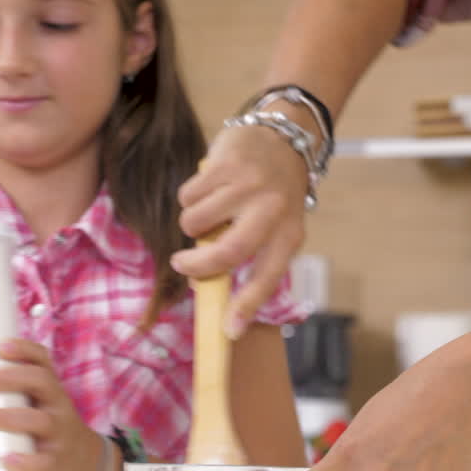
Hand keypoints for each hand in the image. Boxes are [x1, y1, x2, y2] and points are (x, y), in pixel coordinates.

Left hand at [0, 339, 109, 470]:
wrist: (82, 461)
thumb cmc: (46, 426)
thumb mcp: (38, 402)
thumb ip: (10, 391)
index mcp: (49, 388)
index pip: (42, 360)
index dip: (24, 350)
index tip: (0, 348)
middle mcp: (57, 405)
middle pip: (41, 381)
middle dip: (8, 379)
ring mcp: (59, 433)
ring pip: (40, 420)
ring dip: (8, 417)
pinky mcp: (55, 460)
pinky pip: (43, 461)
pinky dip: (25, 461)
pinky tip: (7, 459)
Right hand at [172, 123, 308, 338]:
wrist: (284, 140)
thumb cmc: (274, 195)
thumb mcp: (277, 226)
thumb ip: (251, 254)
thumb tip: (208, 287)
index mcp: (289, 235)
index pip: (268, 278)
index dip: (248, 306)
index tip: (230, 331)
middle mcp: (273, 211)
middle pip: (228, 253)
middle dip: (197, 266)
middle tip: (181, 265)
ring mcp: (249, 186)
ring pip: (196, 222)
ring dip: (191, 225)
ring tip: (207, 214)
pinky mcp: (227, 164)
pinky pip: (189, 195)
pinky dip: (189, 198)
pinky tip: (208, 189)